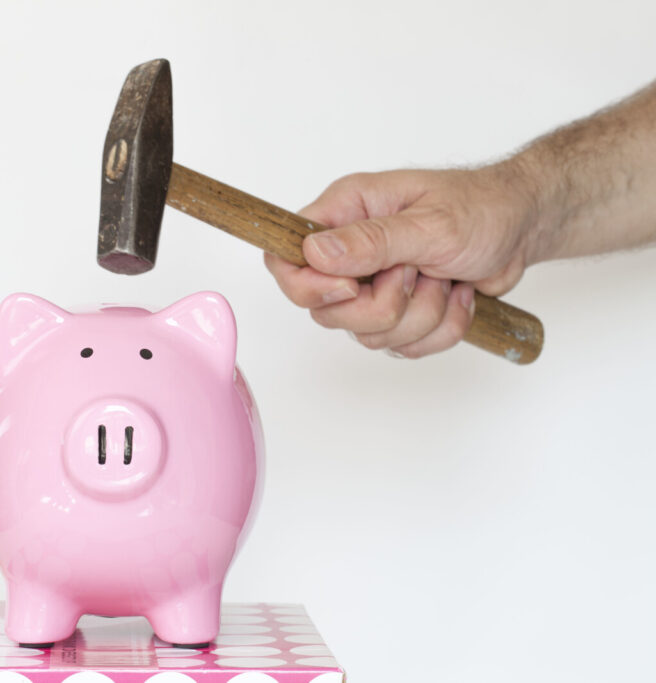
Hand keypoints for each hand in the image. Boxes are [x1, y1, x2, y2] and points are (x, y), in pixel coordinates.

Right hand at [265, 162, 542, 357]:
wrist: (524, 228)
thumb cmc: (482, 208)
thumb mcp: (431, 222)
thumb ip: (371, 240)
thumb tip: (315, 252)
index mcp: (344, 214)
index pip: (285, 259)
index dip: (308, 287)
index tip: (352, 288)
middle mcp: (349, 252)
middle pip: (326, 311)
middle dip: (383, 307)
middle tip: (417, 274)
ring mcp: (371, 287)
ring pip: (368, 335)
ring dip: (421, 315)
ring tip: (445, 280)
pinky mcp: (397, 313)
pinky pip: (401, 347)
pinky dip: (439, 330)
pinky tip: (456, 296)